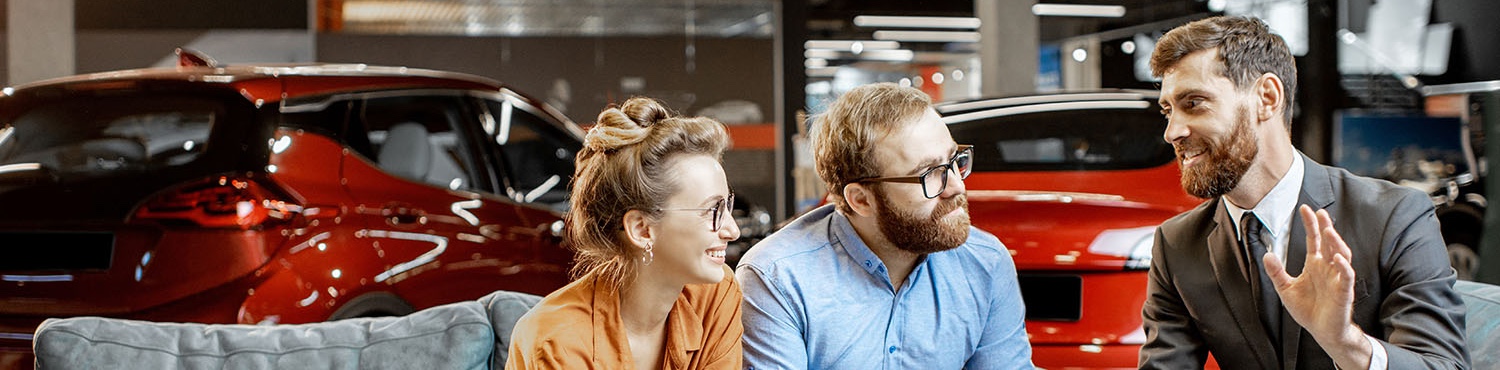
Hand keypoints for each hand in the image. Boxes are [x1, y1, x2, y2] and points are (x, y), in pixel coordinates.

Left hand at [1263, 205, 1370, 367]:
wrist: (1322, 331)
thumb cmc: (1308, 310)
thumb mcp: (1286, 289)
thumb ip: (1276, 272)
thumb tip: (1267, 254)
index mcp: (1315, 265)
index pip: (1314, 240)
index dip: (1310, 225)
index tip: (1304, 209)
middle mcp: (1328, 268)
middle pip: (1329, 243)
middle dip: (1325, 227)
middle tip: (1319, 212)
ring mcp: (1337, 279)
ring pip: (1341, 255)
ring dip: (1336, 243)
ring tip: (1328, 230)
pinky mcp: (1344, 292)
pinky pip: (1346, 277)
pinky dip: (1343, 267)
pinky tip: (1336, 258)